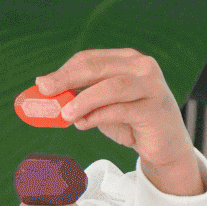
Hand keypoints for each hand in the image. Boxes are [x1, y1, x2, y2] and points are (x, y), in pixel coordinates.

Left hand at [34, 47, 202, 194]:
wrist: (164, 146)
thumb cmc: (131, 123)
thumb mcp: (102, 108)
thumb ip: (81, 99)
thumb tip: (47, 95)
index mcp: (127, 60)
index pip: (90, 59)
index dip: (64, 70)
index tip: (42, 84)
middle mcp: (142, 67)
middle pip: (98, 67)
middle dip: (67, 78)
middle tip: (45, 90)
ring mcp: (151, 86)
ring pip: (112, 87)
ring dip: (84, 99)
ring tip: (65, 113)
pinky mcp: (154, 109)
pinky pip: (121, 110)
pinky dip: (98, 117)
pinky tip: (83, 124)